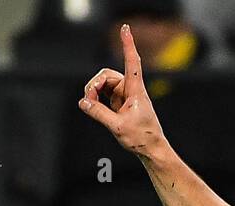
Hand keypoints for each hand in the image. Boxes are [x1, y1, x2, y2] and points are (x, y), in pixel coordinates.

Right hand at [77, 24, 167, 159]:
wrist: (150, 149)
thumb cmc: (141, 138)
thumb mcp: (117, 127)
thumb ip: (98, 113)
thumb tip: (83, 102)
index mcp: (135, 91)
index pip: (132, 62)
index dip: (127, 44)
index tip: (125, 28)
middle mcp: (130, 89)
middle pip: (106, 75)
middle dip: (94, 84)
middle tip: (88, 99)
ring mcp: (124, 95)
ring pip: (103, 83)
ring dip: (93, 91)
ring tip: (89, 105)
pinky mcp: (119, 102)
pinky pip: (102, 92)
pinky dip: (95, 97)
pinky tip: (92, 105)